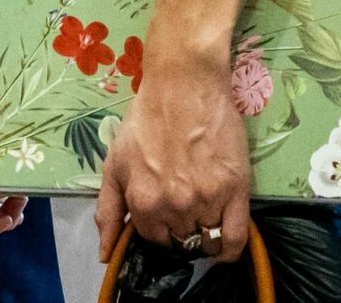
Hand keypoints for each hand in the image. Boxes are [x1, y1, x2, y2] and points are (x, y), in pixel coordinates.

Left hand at [96, 53, 250, 262]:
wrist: (184, 84)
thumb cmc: (146, 119)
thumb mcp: (115, 163)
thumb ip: (108, 211)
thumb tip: (105, 256)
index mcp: (143, 202)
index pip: (153, 240)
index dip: (158, 230)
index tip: (164, 218)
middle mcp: (175, 207)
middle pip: (180, 242)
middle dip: (180, 231)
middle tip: (183, 208)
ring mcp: (207, 199)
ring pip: (206, 241)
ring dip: (203, 234)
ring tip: (202, 212)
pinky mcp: (236, 190)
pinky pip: (235, 239)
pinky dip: (229, 250)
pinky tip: (223, 246)